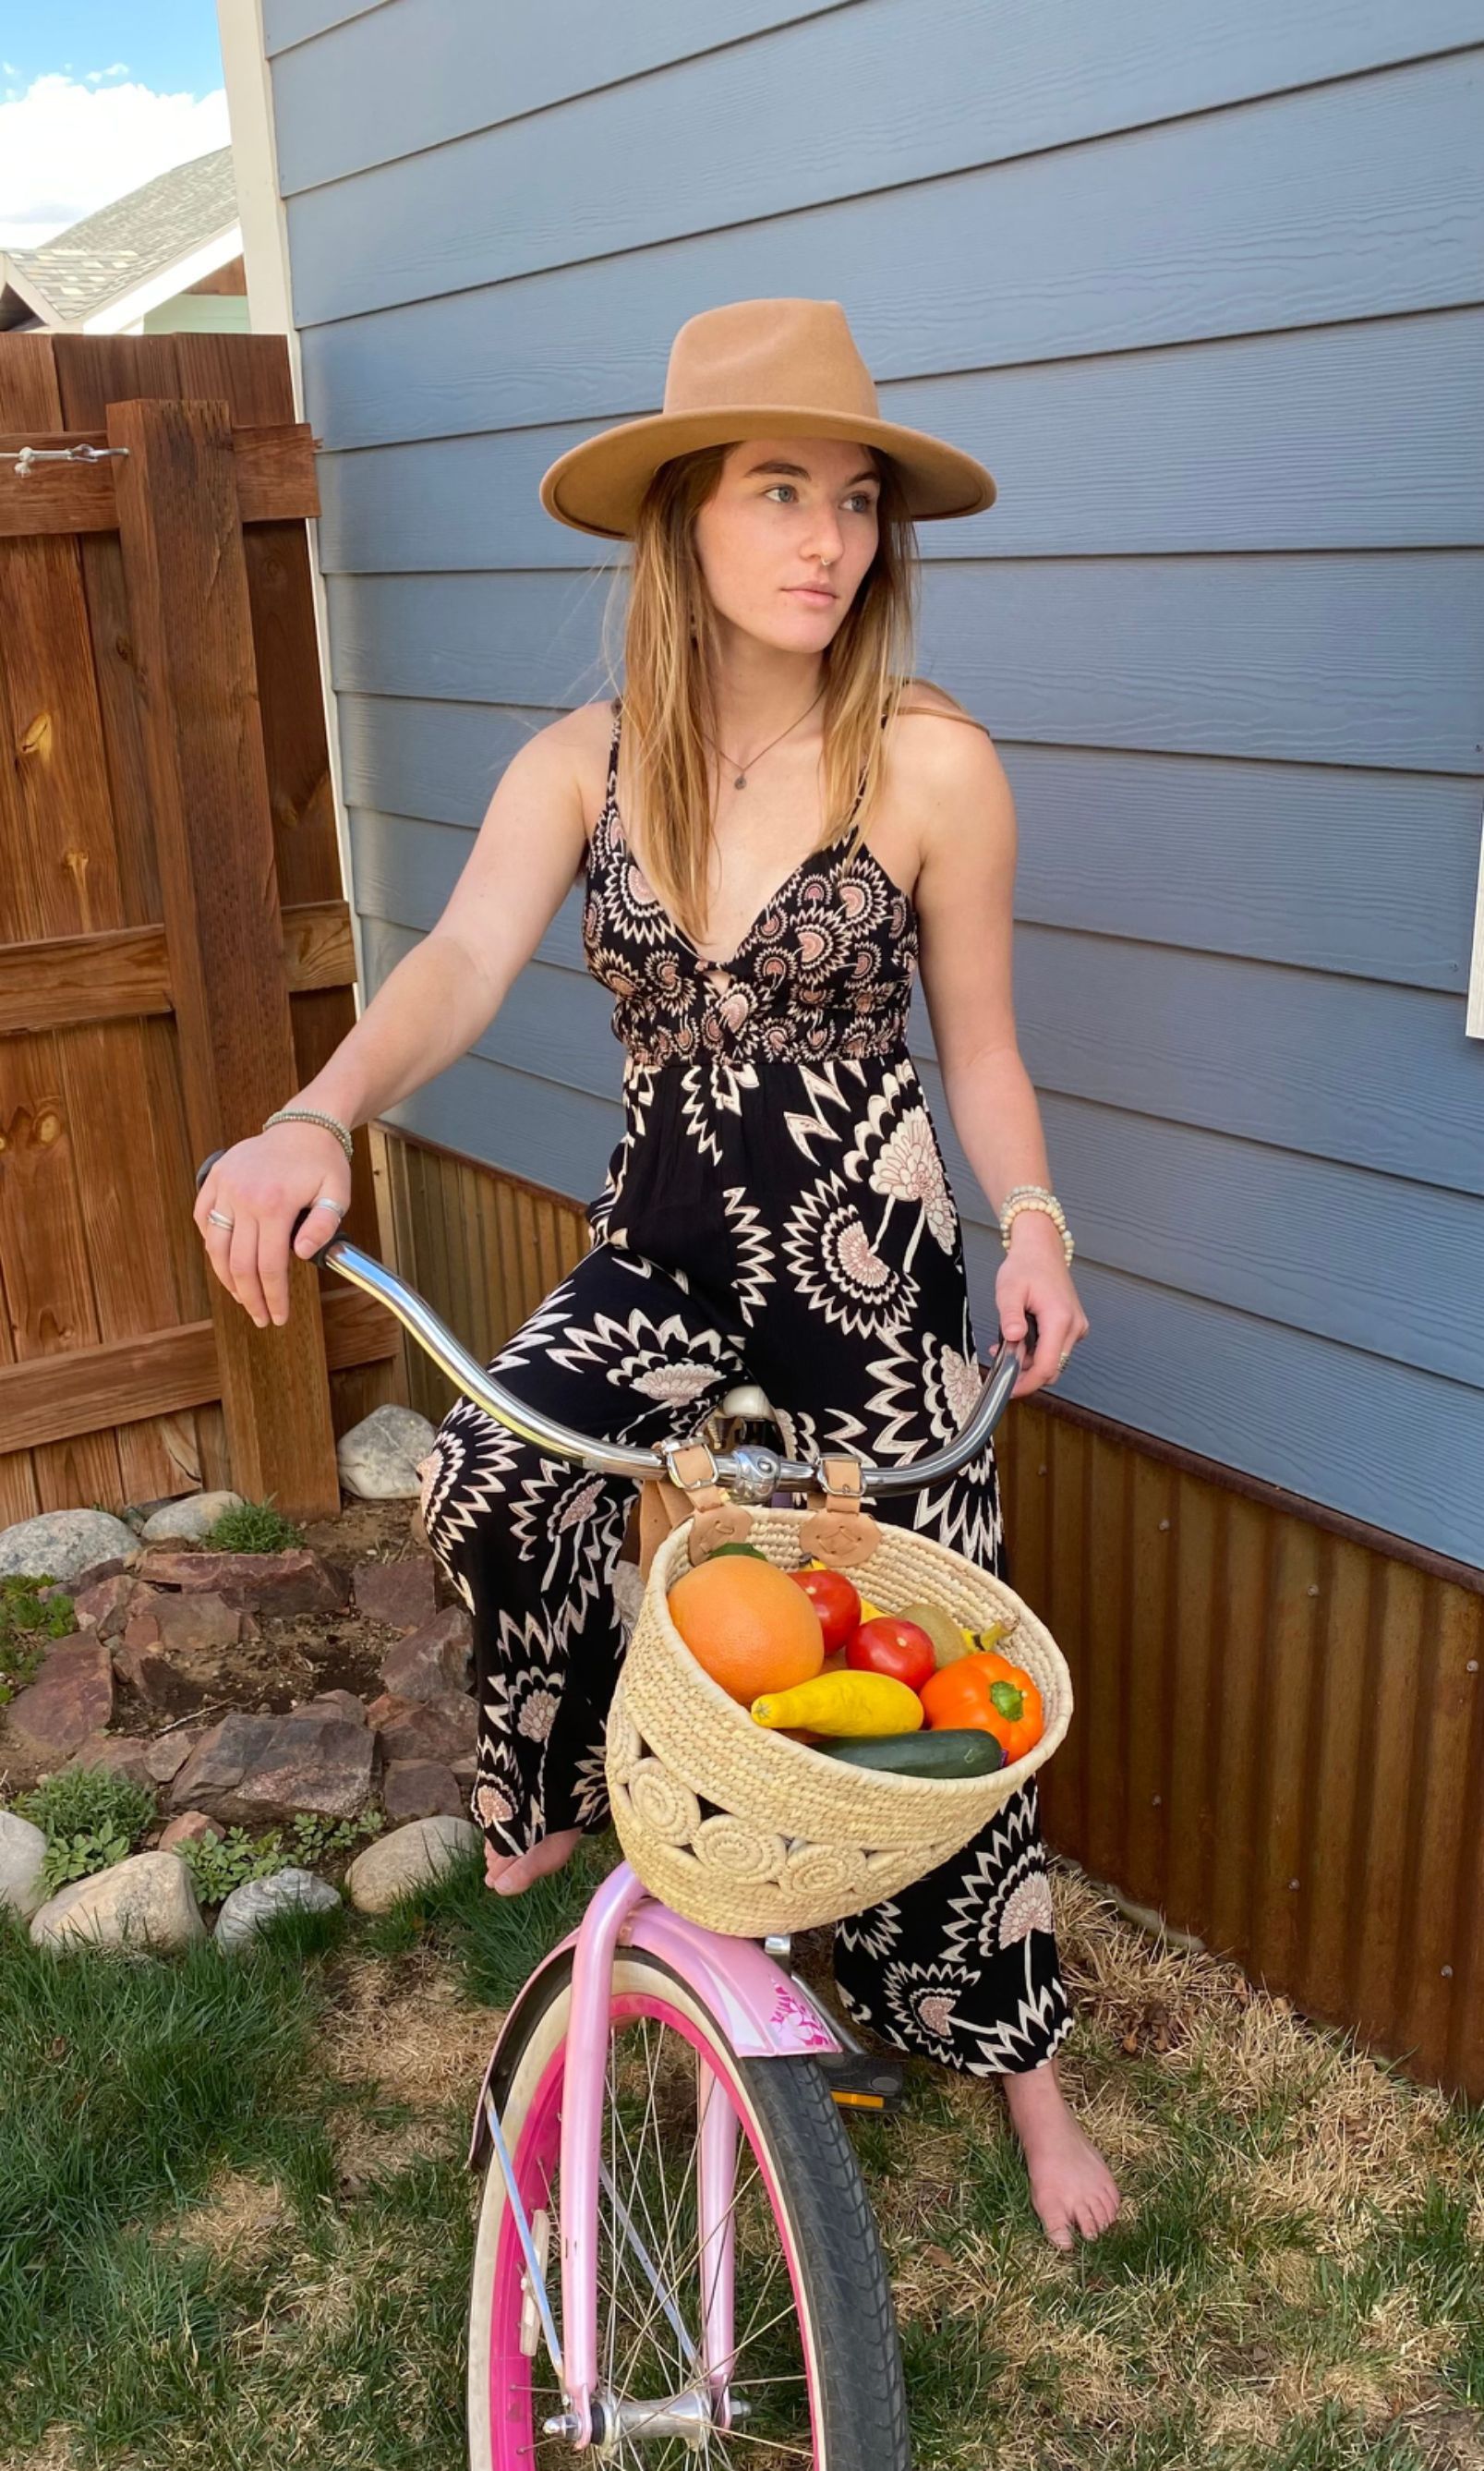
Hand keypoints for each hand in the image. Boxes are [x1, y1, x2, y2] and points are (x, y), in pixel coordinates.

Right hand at [193, 1124, 349, 1329]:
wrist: (304, 1126)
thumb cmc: (323, 1162)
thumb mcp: (338, 1193)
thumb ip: (323, 1226)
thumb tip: (301, 1255)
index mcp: (275, 1204)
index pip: (270, 1266)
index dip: (273, 1297)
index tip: (278, 1317)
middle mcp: (244, 1197)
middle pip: (239, 1264)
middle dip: (250, 1297)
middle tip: (260, 1316)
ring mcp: (225, 1187)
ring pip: (215, 1247)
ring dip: (226, 1278)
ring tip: (242, 1296)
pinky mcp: (215, 1178)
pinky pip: (204, 1219)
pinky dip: (212, 1245)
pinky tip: (225, 1261)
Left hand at [995, 1213, 1088, 1398]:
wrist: (1042, 1249)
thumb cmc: (1026, 1266)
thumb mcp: (1009, 1290)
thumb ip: (1010, 1316)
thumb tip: (1013, 1339)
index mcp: (1059, 1319)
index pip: (1047, 1367)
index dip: (1027, 1383)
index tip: (1009, 1389)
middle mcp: (1073, 1326)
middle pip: (1052, 1368)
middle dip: (1026, 1372)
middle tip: (1001, 1362)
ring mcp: (1076, 1327)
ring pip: (1053, 1360)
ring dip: (1030, 1360)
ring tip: (1006, 1344)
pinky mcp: (1073, 1326)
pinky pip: (1056, 1349)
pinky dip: (1037, 1350)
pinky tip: (1020, 1339)